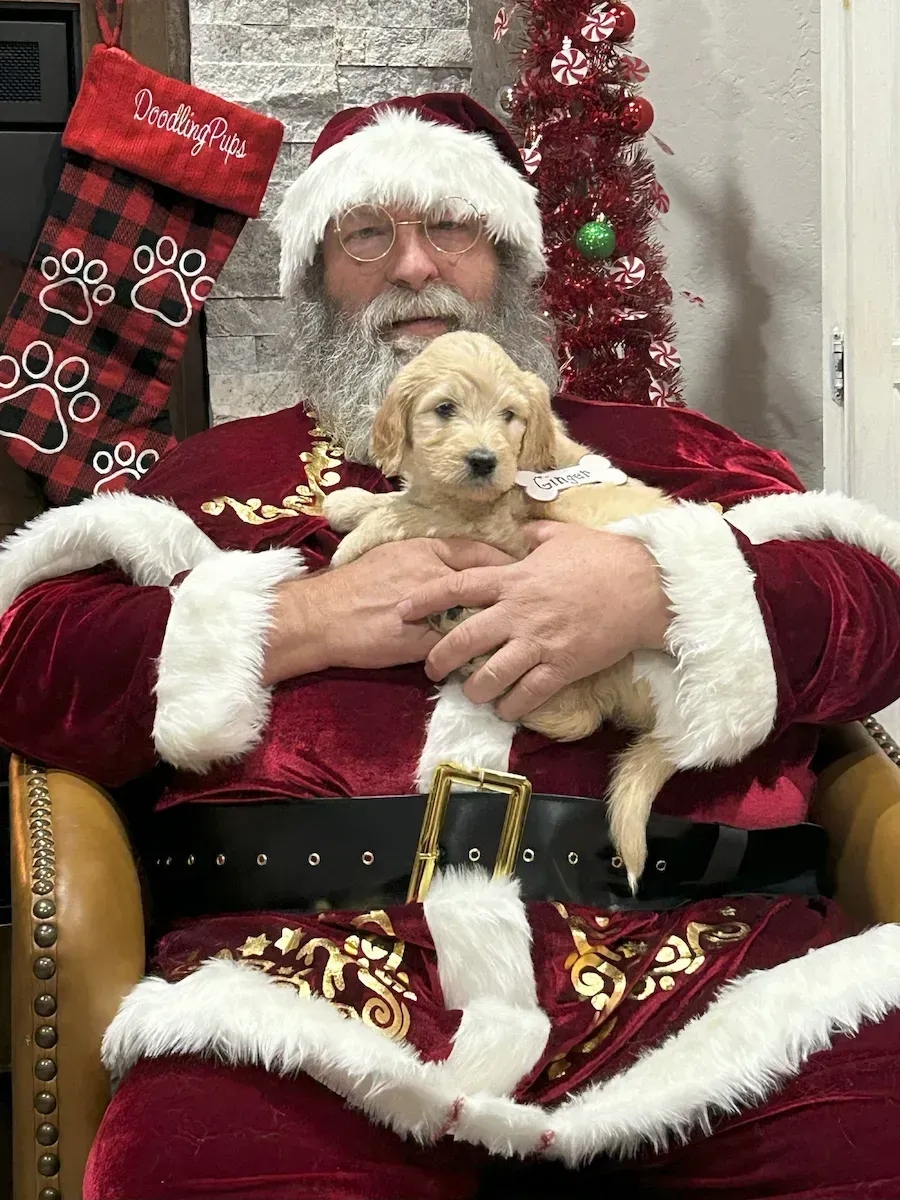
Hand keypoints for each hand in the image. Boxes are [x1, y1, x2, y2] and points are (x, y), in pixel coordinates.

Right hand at [263, 538, 513, 684]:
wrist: (321, 617)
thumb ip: (427, 563)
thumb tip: (455, 570)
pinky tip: (494, 661)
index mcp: (426, 551)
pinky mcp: (425, 642)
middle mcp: (435, 575)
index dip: (506, 564)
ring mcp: (432, 610)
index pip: (480, 553)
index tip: (525, 572)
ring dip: (500, 629)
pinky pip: (462, 649)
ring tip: (521, 637)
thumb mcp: (394, 560)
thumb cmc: (354, 587)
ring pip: (479, 619)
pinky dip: (478, 654)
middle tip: (533, 605)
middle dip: (514, 597)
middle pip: (490, 586)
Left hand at [397, 522, 670, 720]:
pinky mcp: (562, 667)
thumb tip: (524, 533)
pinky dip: (513, 705)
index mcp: (514, 579)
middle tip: (431, 668)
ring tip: (472, 694)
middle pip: (464, 638)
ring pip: (490, 674)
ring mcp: (539, 642)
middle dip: (440, 658)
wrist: (645, 588)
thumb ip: (536, 537)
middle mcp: (519, 612)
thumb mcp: (563, 536)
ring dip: (475, 689)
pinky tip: (507, 709)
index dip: (424, 599)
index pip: (457, 587)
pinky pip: (527, 694)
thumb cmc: (605, 557)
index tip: (401, 609)